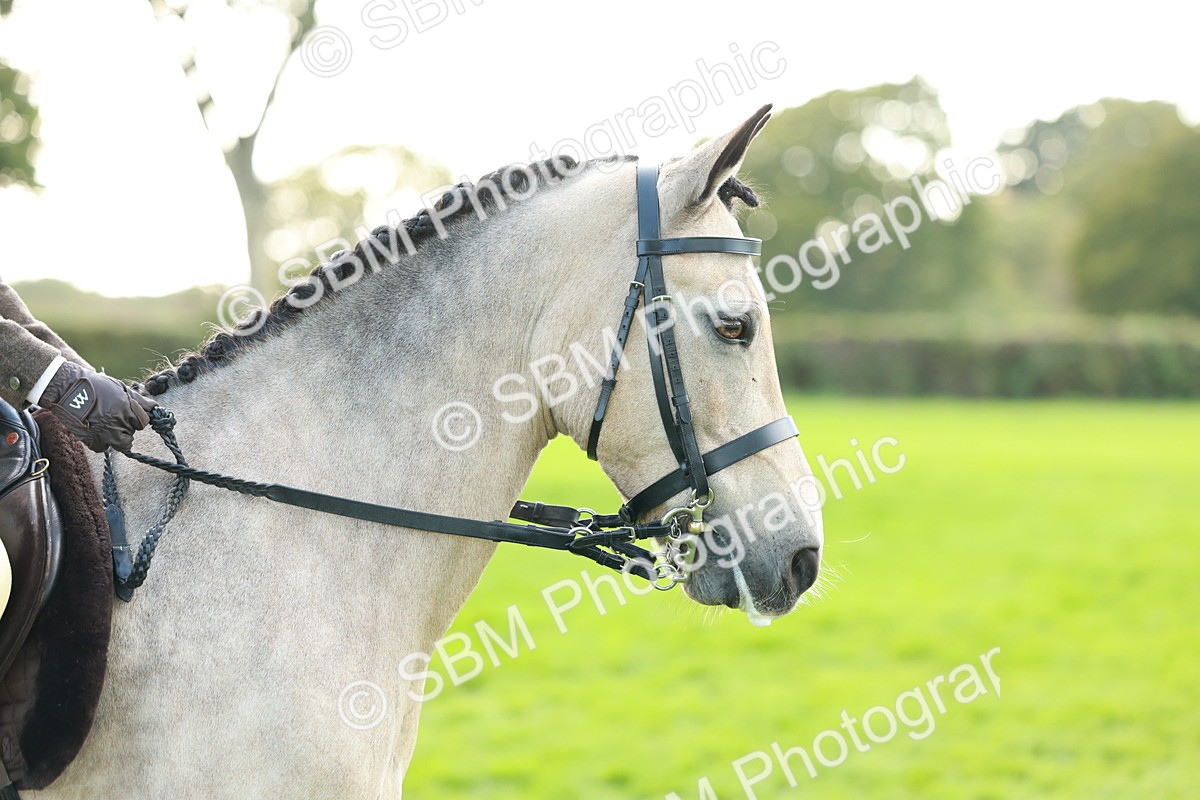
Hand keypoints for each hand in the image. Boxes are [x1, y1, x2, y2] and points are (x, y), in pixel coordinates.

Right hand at [40, 362, 156, 452]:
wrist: (67, 388)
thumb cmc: (95, 385)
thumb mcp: (120, 387)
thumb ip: (138, 400)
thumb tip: (154, 407)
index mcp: (127, 407)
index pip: (144, 422)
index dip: (137, 419)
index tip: (131, 417)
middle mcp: (118, 421)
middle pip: (132, 433)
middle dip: (127, 427)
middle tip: (116, 419)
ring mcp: (105, 432)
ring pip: (122, 444)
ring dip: (117, 437)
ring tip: (108, 427)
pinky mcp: (91, 440)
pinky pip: (103, 447)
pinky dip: (101, 442)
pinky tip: (96, 430)